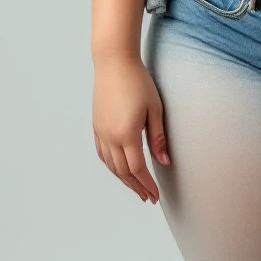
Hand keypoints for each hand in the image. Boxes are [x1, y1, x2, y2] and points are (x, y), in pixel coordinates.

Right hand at [92, 53, 169, 204]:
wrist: (114, 63)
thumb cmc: (139, 82)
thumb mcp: (155, 108)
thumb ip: (158, 138)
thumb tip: (164, 162)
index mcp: (127, 134)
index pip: (137, 169)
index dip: (147, 184)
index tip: (155, 195)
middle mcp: (110, 137)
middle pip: (123, 172)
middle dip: (136, 187)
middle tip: (148, 198)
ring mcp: (101, 132)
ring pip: (111, 165)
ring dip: (123, 179)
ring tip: (136, 188)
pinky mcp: (97, 126)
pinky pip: (103, 154)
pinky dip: (111, 166)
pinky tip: (119, 169)